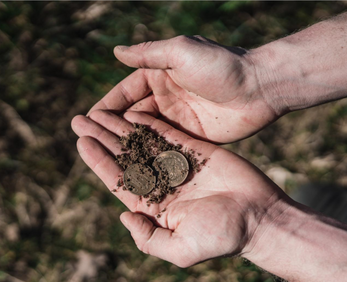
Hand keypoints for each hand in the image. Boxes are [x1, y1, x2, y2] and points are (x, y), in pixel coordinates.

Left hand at [71, 110, 284, 266]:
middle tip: (79, 120)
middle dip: (102, 138)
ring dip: (120, 127)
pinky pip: (168, 134)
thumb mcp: (180, 249)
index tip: (81, 141)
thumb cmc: (222, 237)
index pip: (119, 180)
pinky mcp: (196, 151)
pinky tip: (131, 112)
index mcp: (155, 206)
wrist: (260, 218)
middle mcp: (163, 184)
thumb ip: (147, 238)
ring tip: (98, 111)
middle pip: (125, 157)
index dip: (98, 161)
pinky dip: (150, 123)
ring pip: (142, 143)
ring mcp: (179, 166)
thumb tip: (123, 216)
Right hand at [88, 36, 281, 143]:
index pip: (126, 93)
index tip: (86, 121)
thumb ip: (148, 54)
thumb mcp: (181, 52)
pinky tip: (134, 166)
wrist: (260, 88)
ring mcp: (178, 119)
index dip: (107, 107)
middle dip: (110, 128)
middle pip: (132, 115)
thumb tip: (116, 52)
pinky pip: (164, 146)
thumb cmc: (221, 65)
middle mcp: (166, 97)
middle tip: (86, 141)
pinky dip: (149, 154)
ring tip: (104, 157)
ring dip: (126, 144)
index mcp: (160, 74)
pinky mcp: (191, 137)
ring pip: (145, 133)